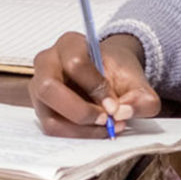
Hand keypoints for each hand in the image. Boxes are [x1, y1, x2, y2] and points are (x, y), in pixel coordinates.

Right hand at [29, 33, 160, 137]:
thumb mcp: (138, 82)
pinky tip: (97, 130)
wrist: (110, 75)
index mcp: (69, 44)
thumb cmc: (117, 73)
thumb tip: (122, 113)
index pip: (75, 64)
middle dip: (80, 112)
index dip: (96, 88)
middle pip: (48, 88)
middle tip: (105, 120)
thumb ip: (141, 98)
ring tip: (106, 128)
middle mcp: (47, 63)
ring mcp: (38, 88)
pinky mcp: (41, 110)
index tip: (114, 105)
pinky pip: (53, 130)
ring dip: (81, 130)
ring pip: (50, 117)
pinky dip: (77, 135)